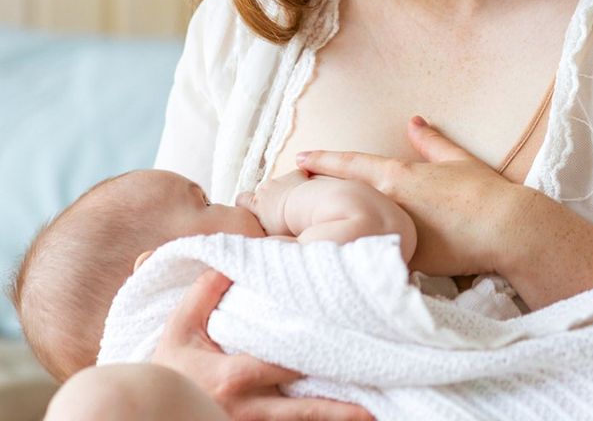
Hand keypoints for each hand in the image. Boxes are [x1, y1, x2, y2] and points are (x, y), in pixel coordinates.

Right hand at [152, 268, 373, 419]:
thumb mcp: (180, 326)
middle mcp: (247, 410)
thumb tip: (233, 259)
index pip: (287, 363)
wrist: (139, 414)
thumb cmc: (165, 368)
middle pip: (304, 408)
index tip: (352, 343)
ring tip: (374, 417)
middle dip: (341, 404)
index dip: (321, 351)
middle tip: (382, 393)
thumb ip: (206, 290)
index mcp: (233, 376)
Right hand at [237, 170, 305, 234]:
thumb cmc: (286, 225)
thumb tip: (258, 229)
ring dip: (285, 191)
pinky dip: (298, 184)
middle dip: (270, 199)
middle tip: (281, 211)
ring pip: (279, 185)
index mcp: (256, 203)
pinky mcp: (295, 174)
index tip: (255, 209)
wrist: (304, 208)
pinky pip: (295, 177)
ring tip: (296, 204)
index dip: (246, 203)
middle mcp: (265, 188)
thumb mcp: (267, 233)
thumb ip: (260, 226)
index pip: (241, 199)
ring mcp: (280, 179)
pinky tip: (305, 193)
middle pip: (263, 192)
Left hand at [297, 117, 529, 276]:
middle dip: (328, 198)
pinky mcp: (406, 262)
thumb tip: (413, 121)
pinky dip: (372, 250)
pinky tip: (360, 255)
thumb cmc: (483, 191)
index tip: (299, 159)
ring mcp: (395, 236)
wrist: (505, 230)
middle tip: (302, 196)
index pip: (350, 164)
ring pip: (362, 229)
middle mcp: (390, 205)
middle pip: (348, 200)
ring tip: (327, 226)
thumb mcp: (456, 159)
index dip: (322, 160)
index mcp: (398, 176)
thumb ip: (431, 141)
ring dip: (347, 226)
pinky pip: (381, 254)